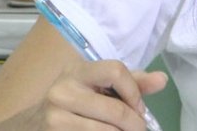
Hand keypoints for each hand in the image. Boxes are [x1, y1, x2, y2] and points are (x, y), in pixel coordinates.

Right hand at [35, 61, 167, 129]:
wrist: (34, 125)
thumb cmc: (74, 104)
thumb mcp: (97, 88)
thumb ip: (130, 84)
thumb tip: (162, 79)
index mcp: (76, 72)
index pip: (115, 70)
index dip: (134, 92)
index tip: (138, 108)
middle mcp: (63, 91)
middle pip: (116, 110)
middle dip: (135, 125)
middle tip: (138, 130)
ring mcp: (56, 118)